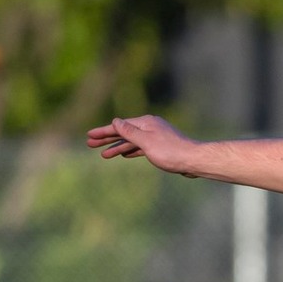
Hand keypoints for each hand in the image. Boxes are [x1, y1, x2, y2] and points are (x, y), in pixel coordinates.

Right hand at [86, 115, 200, 172]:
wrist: (193, 160)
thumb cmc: (170, 152)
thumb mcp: (146, 141)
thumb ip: (129, 132)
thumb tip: (115, 121)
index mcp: (145, 123)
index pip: (119, 126)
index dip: (103, 131)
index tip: (89, 136)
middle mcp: (150, 127)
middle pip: (124, 132)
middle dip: (107, 139)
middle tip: (90, 144)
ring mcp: (155, 137)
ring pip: (132, 141)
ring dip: (117, 147)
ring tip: (103, 155)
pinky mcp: (161, 147)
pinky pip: (140, 147)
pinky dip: (131, 150)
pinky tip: (124, 154)